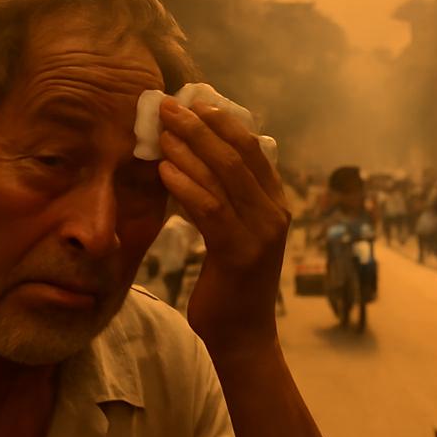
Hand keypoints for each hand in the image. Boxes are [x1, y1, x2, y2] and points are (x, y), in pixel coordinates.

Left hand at [157, 98, 289, 352]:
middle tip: (168, 106)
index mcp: (276, 202)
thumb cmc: (231, 283)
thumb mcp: (233, 232)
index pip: (252, 148)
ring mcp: (262, 232)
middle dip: (201, 126)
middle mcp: (275, 212)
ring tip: (160, 131)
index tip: (193, 101)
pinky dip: (186, 185)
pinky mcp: (240, 253)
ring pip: (224, 176)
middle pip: (238, 154)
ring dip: (188, 148)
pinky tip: (164, 171)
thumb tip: (189, 159)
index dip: (223, 121)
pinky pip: (211, 209)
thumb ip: (222, 198)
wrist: (243, 336)